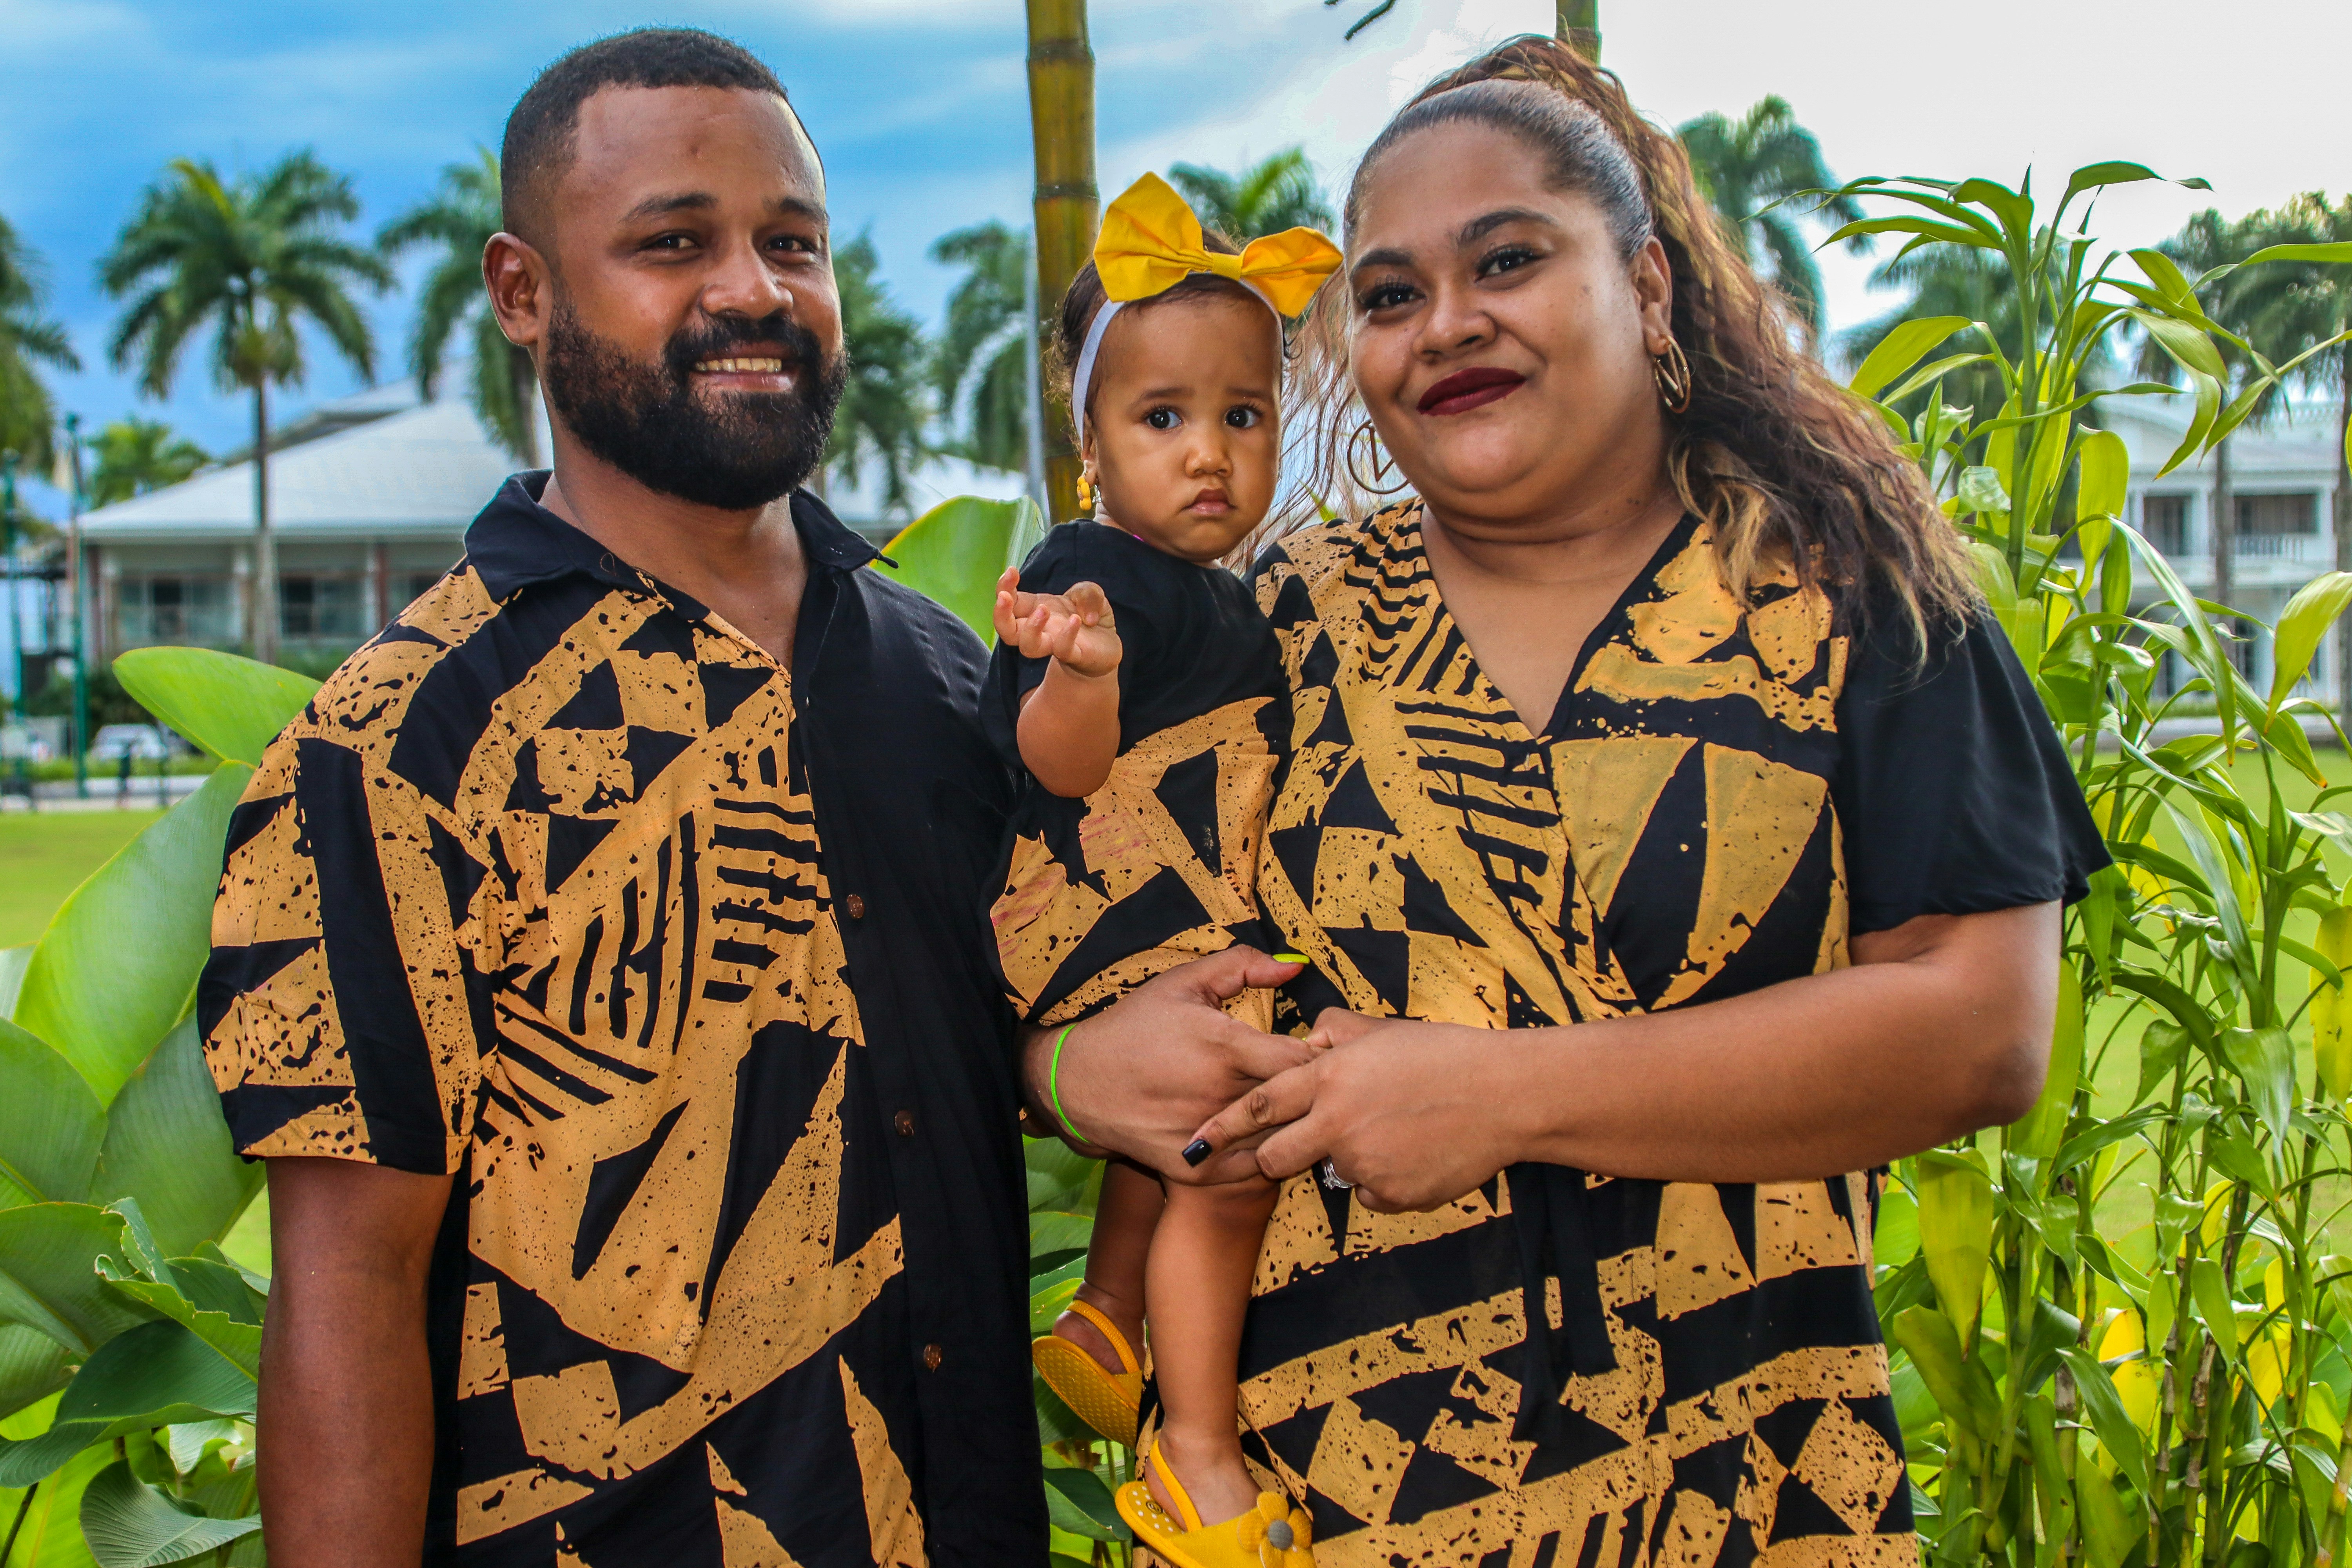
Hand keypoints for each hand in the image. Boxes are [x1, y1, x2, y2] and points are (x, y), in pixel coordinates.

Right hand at [994, 569, 1121, 678]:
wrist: (1106, 646)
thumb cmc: (1088, 616)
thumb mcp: (1090, 593)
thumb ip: (1086, 592)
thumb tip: (1084, 614)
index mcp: (1034, 608)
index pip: (1009, 600)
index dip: (1004, 586)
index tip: (1012, 570)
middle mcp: (1039, 628)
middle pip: (1006, 629)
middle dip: (1000, 613)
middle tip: (1004, 596)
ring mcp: (1053, 644)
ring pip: (1028, 646)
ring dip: (1031, 628)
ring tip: (1043, 609)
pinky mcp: (1073, 655)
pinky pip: (1063, 649)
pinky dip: (1067, 635)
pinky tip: (1077, 620)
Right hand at [1025, 947, 1311, 1184]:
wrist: (1079, 1081)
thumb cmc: (1135, 1026)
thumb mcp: (1184, 982)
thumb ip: (1243, 965)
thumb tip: (1296, 966)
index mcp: (1226, 1048)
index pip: (1305, 1061)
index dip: (1319, 1056)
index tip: (1314, 1050)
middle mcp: (1221, 1097)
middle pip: (1298, 1101)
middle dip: (1311, 1089)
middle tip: (1313, 1080)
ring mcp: (1210, 1139)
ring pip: (1281, 1138)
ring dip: (1292, 1123)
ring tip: (1290, 1106)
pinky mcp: (1197, 1170)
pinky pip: (1253, 1167)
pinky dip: (1265, 1151)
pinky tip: (1260, 1132)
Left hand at [1190, 1008, 1530, 1212]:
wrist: (1504, 1095)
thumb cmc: (1445, 1055)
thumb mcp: (1384, 1030)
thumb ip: (1336, 1034)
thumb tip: (1309, 1039)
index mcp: (1331, 1076)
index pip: (1260, 1104)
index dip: (1224, 1125)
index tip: (1194, 1142)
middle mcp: (1337, 1122)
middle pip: (1277, 1156)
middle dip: (1273, 1156)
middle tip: (1298, 1147)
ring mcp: (1364, 1162)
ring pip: (1333, 1172)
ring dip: (1351, 1158)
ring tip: (1397, 1131)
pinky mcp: (1392, 1194)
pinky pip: (1371, 1193)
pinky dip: (1385, 1179)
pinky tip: (1417, 1152)